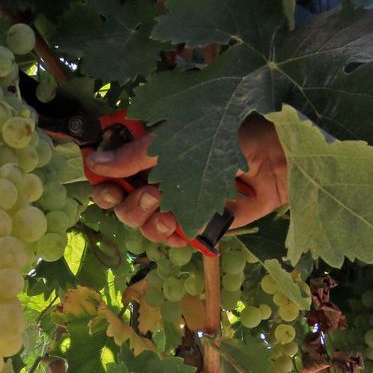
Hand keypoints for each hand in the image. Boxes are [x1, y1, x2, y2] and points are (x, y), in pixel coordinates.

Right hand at [87, 116, 287, 243]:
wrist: (277, 161)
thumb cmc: (232, 134)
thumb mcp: (179, 137)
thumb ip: (137, 153)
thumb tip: (95, 161)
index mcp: (149, 151)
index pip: (109, 166)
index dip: (100, 177)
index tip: (101, 179)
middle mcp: (157, 176)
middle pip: (118, 201)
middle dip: (125, 202)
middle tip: (147, 194)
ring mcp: (175, 202)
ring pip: (139, 222)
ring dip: (146, 219)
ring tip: (169, 210)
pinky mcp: (194, 223)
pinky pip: (167, 239)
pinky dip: (168, 235)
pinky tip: (180, 226)